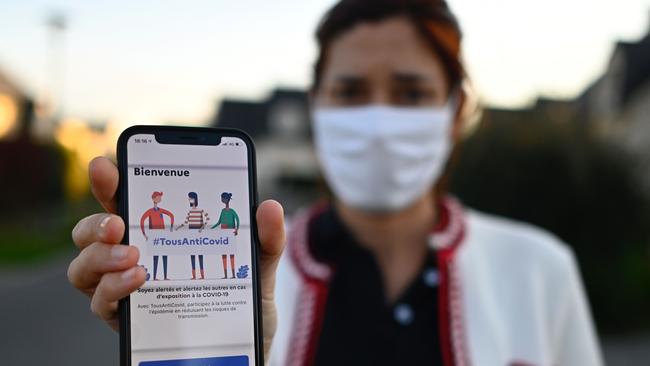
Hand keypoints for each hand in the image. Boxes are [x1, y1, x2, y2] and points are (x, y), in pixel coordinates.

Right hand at [67, 157, 285, 359]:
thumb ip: (265, 237)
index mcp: (160, 235)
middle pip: (91, 233)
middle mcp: (133, 258)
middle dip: (95, 222)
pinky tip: (138, 281)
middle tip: (118, 223)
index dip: (110, 181)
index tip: (106, 166)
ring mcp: (125, 290)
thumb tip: (269, 207)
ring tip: (132, 258)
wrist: (246, 347)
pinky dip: (113, 289)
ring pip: (83, 269)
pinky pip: (101, 303)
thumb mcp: (258, 266)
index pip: (126, 200)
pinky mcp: (127, 321)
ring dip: (99, 258)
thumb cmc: (242, 300)